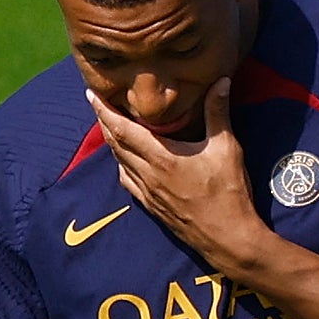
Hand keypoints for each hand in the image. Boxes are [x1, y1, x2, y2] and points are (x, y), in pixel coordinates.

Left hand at [87, 77, 260, 263]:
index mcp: (161, 158)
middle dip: (103, 122)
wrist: (226, 237)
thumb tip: (221, 81)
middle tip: (97, 105)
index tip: (91, 95)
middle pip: (115, 144)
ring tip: (109, 127)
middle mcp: (148, 175)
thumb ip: (218, 112)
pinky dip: (122, 164)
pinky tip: (126, 161)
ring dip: (111, 143)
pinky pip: (127, 181)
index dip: (104, 111)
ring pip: (119, 162)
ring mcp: (148, 193)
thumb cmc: (228, 193)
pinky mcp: (152, 206)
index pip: (123, 130)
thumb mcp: (226, 148)